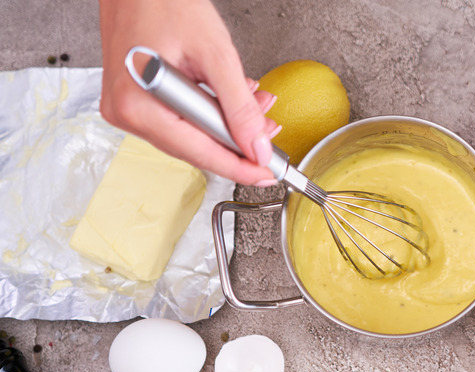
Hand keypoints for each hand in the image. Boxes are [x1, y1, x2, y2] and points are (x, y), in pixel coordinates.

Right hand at [99, 0, 278, 185]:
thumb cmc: (164, 1)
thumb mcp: (215, 54)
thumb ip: (239, 106)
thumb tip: (258, 147)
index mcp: (140, 106)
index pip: (201, 153)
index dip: (240, 167)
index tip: (267, 175)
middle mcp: (127, 113)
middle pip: (196, 148)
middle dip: (237, 141)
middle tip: (270, 132)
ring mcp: (127, 108)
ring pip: (190, 135)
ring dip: (226, 123)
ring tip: (256, 103)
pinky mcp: (135, 99)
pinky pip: (179, 119)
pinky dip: (209, 111)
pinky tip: (228, 98)